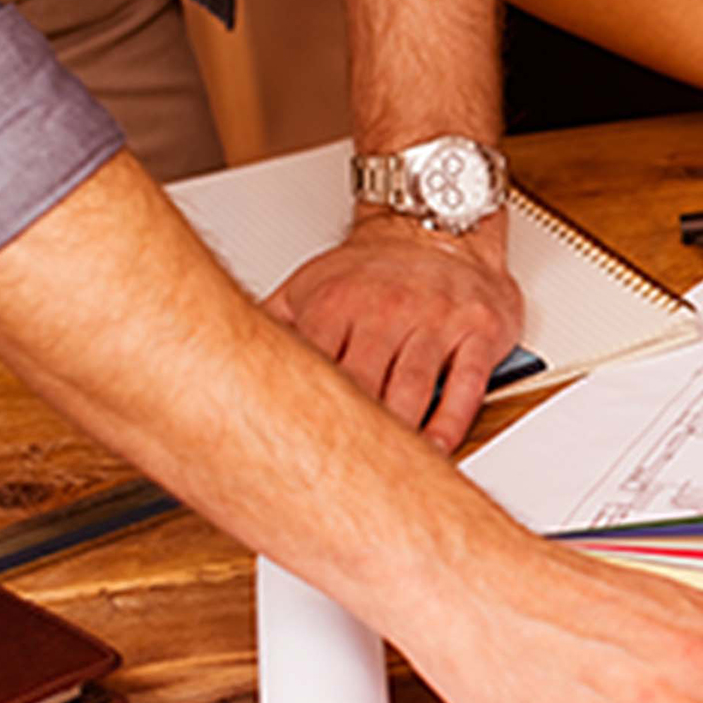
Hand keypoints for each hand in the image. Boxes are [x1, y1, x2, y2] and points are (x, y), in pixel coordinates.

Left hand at [262, 210, 522, 451]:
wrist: (440, 228)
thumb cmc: (375, 268)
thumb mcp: (311, 284)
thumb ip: (274, 324)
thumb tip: (224, 361)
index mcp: (336, 303)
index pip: (312, 367)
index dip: (303, 412)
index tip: (292, 447)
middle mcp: (386, 310)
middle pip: (361, 385)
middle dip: (348, 430)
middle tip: (336, 474)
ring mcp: (434, 322)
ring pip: (410, 389)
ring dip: (397, 433)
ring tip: (383, 471)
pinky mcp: (477, 332)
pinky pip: (465, 385)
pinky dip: (450, 422)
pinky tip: (436, 447)